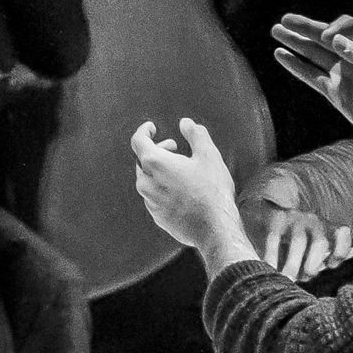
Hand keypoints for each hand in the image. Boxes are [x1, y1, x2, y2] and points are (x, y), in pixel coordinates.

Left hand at [132, 118, 258, 277]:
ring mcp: (150, 202)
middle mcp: (146, 183)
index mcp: (154, 164)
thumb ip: (196, 134)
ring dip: (159, 170)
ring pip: (148, 179)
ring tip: (180, 168)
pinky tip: (181, 189)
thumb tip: (185, 123)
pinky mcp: (157, 216)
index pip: (138, 141)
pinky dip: (163, 187)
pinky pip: (154, 196)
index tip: (152, 127)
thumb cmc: (212, 190)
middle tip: (173, 147)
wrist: (214, 229)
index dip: (144, 130)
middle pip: (142, 160)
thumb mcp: (209, 155)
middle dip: (156, 149)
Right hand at [250, 202, 352, 281]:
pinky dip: (272, 255)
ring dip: (293, 264)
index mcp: (326, 227)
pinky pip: (274, 238)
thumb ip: (313, 261)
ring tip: (285, 277)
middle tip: (303, 278)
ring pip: (298, 241)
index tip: (330, 266)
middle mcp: (313, 221)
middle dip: (312, 264)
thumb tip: (308, 278)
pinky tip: (269, 267)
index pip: (342, 233)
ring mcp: (294, 219)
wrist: (263, 211)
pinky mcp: (275, 219)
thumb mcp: (307, 247)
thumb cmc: (289, 240)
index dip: (340, 251)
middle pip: (320, 242)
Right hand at [271, 13, 352, 183]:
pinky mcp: (335, 92)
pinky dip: (296, 66)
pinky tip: (281, 55)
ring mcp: (344, 74)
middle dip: (305, 28)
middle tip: (284, 20)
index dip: (334, 29)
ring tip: (277, 31)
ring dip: (296, 43)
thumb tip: (335, 41)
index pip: (347, 28)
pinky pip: (311, 76)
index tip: (327, 39)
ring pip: (314, 54)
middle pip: (326, 37)